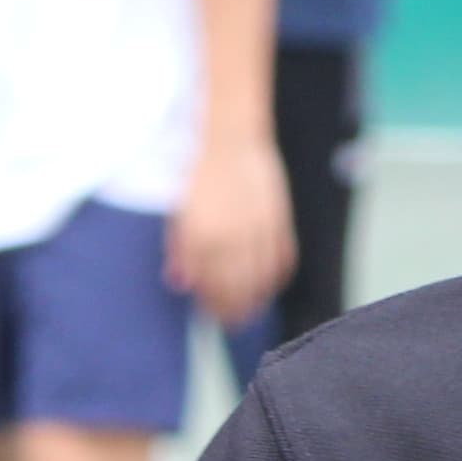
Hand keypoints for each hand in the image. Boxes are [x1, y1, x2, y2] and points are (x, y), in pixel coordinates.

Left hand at [167, 130, 293, 330]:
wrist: (231, 139)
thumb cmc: (200, 175)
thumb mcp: (179, 212)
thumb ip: (179, 250)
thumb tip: (180, 282)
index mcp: (200, 236)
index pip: (209, 287)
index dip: (212, 306)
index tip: (211, 315)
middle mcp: (230, 236)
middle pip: (236, 290)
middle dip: (233, 311)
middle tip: (232, 321)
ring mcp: (257, 229)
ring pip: (261, 280)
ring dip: (256, 300)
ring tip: (251, 309)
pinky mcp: (279, 220)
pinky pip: (282, 260)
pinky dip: (276, 277)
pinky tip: (268, 283)